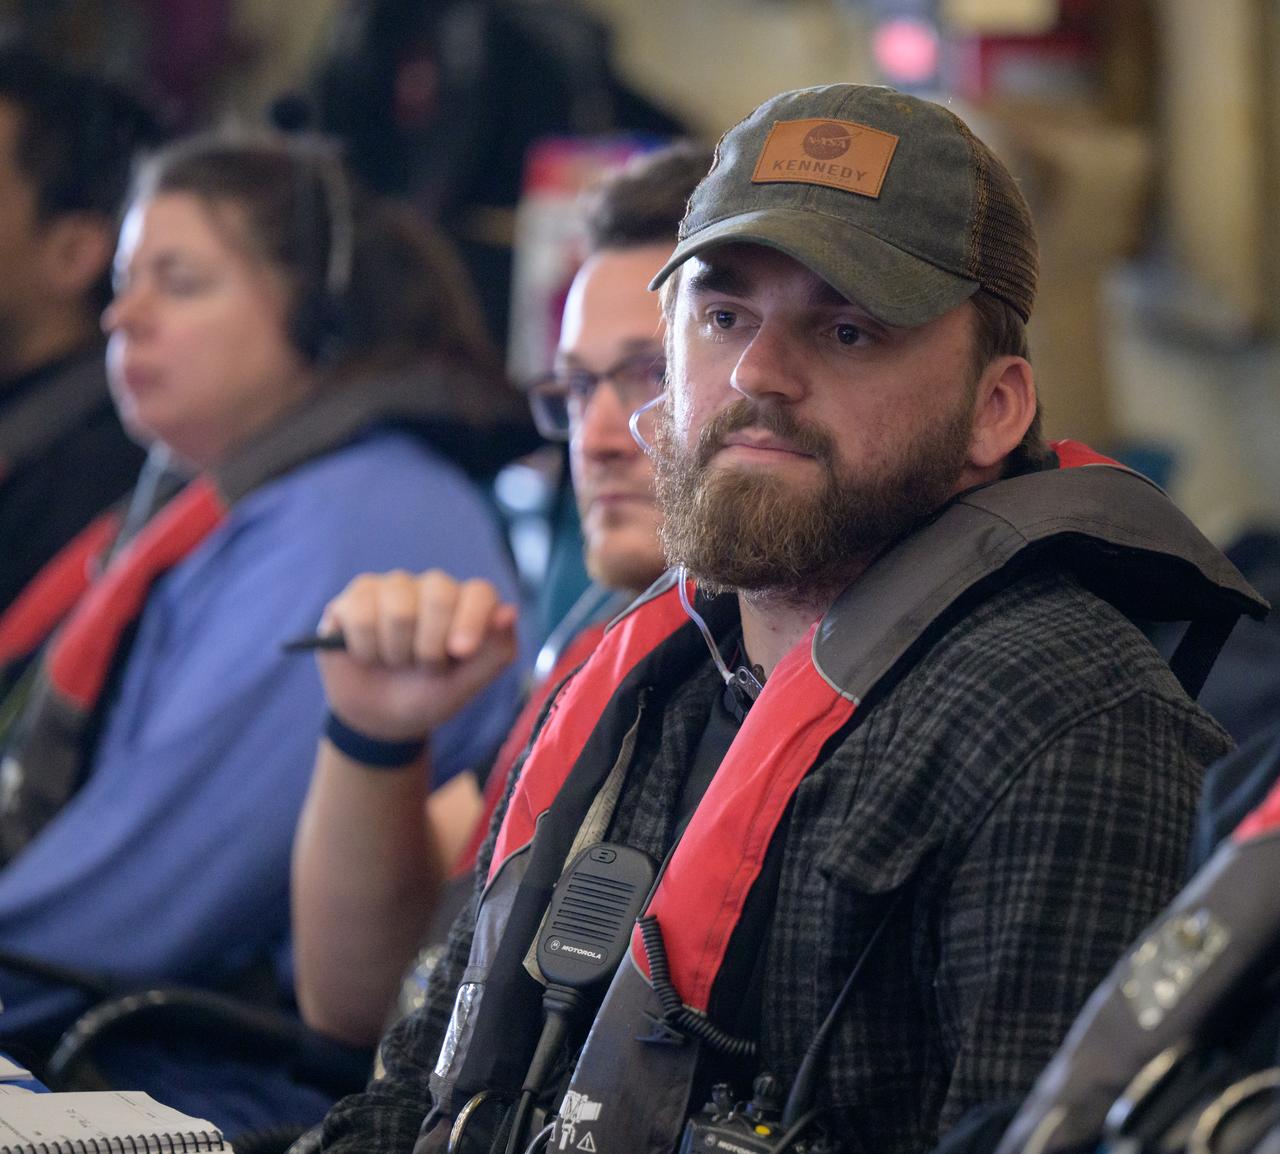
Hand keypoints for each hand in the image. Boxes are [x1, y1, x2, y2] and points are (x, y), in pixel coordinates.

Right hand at [317, 570, 518, 740]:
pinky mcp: (356, 596)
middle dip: (430, 648)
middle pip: (439, 596)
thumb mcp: (465, 686)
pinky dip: (365, 649)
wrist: (377, 718)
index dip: (471, 620)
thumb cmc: (428, 697)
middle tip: (424, 667)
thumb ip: (494, 652)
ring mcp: (393, 587)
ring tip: (395, 661)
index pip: (479, 592)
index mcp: (468, 604)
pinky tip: (367, 654)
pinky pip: (360, 615)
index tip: (460, 653)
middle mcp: (433, 587)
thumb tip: (509, 613)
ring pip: (399, 611)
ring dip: (396, 653)